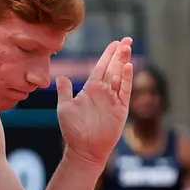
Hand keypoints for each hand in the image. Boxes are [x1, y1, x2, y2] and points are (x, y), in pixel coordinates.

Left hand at [56, 38, 134, 166]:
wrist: (84, 149)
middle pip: (113, 67)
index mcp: (91, 88)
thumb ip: (64, 91)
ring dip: (124, 62)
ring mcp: (113, 99)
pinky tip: (128, 67)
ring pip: (120, 76)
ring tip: (127, 47)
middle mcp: (104, 91)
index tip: (115, 42)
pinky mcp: (121, 109)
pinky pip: (125, 91)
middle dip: (120, 53)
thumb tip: (60, 77)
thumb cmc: (73, 130)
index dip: (108, 54)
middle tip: (127, 39)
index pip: (101, 67)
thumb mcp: (65, 108)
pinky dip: (127, 79)